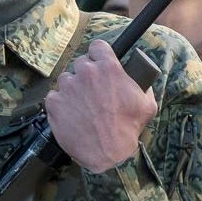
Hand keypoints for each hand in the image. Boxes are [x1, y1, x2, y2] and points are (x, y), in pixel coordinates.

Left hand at [45, 41, 157, 173]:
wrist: (107, 154)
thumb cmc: (128, 129)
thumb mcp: (147, 104)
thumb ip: (144, 86)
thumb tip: (141, 79)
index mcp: (108, 68)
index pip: (97, 46)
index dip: (98, 55)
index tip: (99, 63)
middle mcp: (86, 73)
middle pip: (81, 62)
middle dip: (86, 73)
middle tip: (92, 90)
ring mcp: (68, 87)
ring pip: (66, 79)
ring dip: (72, 88)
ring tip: (82, 105)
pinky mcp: (54, 102)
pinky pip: (55, 96)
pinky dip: (61, 103)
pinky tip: (72, 114)